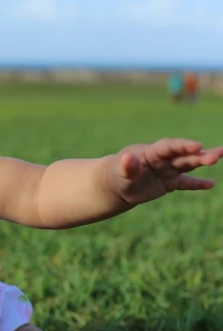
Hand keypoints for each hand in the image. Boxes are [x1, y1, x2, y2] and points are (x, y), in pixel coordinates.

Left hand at [108, 139, 222, 205]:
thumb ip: (126, 166)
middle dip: (199, 155)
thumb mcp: (120, 172)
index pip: (169, 147)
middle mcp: (163, 159)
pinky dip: (197, 184)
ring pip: (188, 165)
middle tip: (218, 155)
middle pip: (183, 155)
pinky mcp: (170, 182)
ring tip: (219, 156)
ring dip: (203, 161)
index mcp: (151, 152)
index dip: (183, 146)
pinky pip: (186, 183)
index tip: (197, 146)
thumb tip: (127, 158)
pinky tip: (210, 184)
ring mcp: (168, 170)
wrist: (118, 183)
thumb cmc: (118, 174)